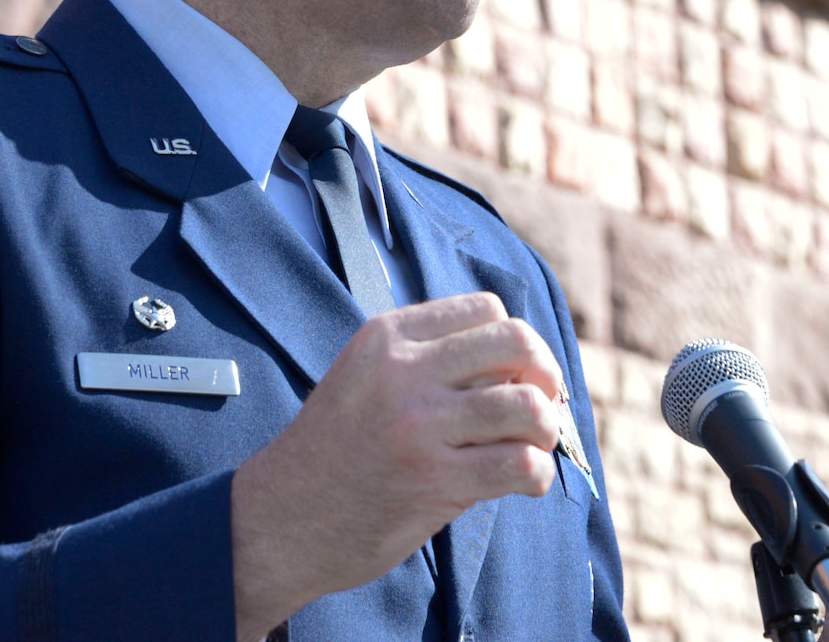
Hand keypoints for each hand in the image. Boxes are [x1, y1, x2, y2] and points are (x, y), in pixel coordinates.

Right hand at [229, 293, 563, 640]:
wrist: (281, 518)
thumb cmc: (336, 447)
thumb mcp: (366, 374)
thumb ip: (426, 357)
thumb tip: (520, 360)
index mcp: (389, 336)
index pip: (487, 309)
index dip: (513, 344)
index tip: (513, 376)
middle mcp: (405, 372)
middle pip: (518, 343)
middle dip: (546, 374)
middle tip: (541, 406)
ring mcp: (419, 427)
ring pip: (527, 406)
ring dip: (546, 430)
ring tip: (532, 448)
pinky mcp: (433, 482)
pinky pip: (520, 465)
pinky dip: (538, 475)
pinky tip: (525, 483)